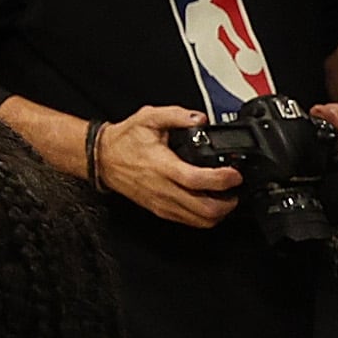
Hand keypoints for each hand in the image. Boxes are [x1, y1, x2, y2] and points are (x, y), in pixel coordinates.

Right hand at [99, 104, 240, 228]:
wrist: (103, 158)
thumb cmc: (124, 141)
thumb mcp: (148, 118)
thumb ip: (175, 115)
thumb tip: (199, 119)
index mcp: (162, 166)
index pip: (198, 180)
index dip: (222, 180)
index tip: (234, 174)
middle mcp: (164, 189)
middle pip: (205, 209)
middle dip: (228, 203)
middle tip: (234, 189)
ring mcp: (162, 203)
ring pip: (200, 220)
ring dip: (219, 212)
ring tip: (224, 197)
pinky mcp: (160, 210)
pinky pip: (189, 221)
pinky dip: (204, 216)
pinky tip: (207, 202)